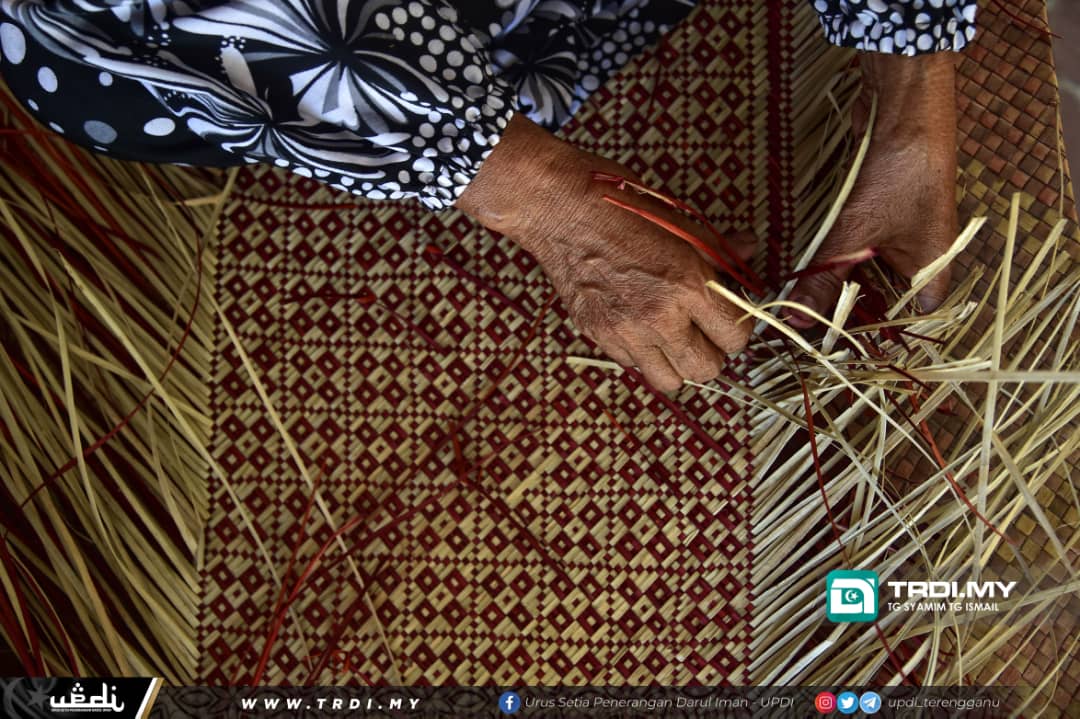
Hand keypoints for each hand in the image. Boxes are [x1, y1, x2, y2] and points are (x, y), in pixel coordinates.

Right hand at [457, 114, 754, 391]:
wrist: (560, 208)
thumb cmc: (622, 207)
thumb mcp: (682, 222)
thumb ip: (718, 249)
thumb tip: (748, 252)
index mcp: (688, 285)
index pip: (735, 338)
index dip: (737, 328)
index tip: (728, 317)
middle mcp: (659, 317)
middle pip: (706, 371)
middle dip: (712, 353)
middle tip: (705, 332)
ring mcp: (625, 332)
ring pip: (669, 381)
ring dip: (676, 363)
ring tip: (673, 338)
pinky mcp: (598, 336)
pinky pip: (633, 365)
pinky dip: (642, 353)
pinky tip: (640, 326)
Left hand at [788, 52, 958, 327]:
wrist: (904, 109)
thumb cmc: (899, 173)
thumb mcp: (856, 233)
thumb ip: (825, 278)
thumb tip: (796, 320)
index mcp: (932, 268)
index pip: (909, 319)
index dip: (876, 335)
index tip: (836, 347)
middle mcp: (921, 256)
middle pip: (882, 298)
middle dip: (845, 312)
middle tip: (805, 329)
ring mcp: (901, 235)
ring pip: (865, 273)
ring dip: (836, 285)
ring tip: (797, 306)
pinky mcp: (880, 215)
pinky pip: (857, 247)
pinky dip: (835, 258)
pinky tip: (806, 269)